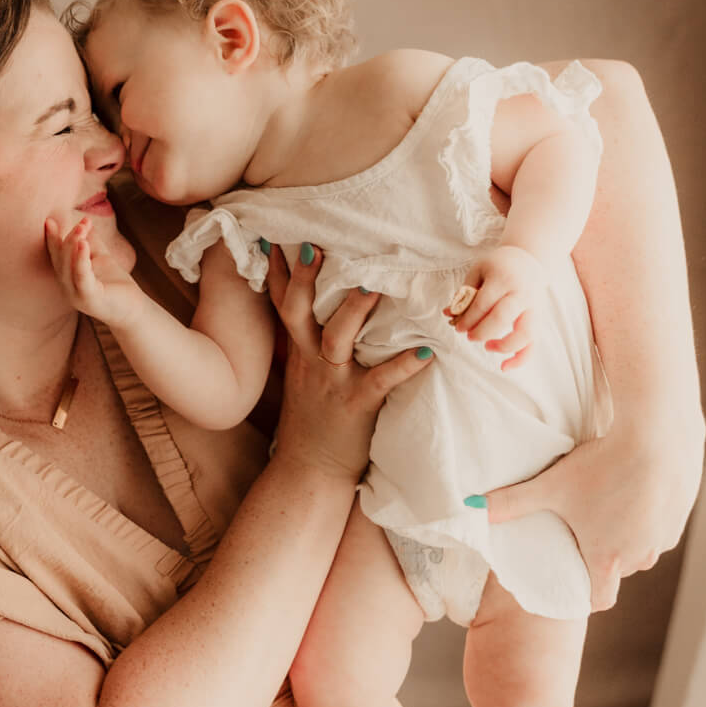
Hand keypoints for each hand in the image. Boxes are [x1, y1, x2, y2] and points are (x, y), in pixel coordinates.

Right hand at [45, 212, 144, 330]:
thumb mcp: (100, 258)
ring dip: (72, 245)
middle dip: (67, 238)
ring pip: (68, 267)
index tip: (49, 220)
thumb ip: (91, 241)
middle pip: (59, 259)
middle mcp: (67, 287)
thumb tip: (85, 220)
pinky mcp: (89, 299)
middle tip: (82, 222)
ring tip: (81, 228)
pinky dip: (80, 260)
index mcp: (67, 277)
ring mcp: (76, 295)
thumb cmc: (114, 284)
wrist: (132, 309)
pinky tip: (83, 244)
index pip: (56, 255)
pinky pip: (82, 277)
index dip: (52, 238)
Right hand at [264, 243, 434, 481]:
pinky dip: (404, 366)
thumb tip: (321, 307)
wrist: (309, 470)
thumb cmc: (313, 419)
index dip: (279, 271)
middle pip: (299, 311)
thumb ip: (308, 340)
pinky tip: (428, 352)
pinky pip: (381, 382)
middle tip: (315, 245)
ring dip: (354, 311)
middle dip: (305, 279)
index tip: (277, 235)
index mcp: (298, 350)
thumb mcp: (301, 373)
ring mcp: (332, 381)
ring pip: (337, 339)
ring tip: (372, 284)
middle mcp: (310, 360)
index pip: (282, 303)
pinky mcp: (357, 404)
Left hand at [444, 245, 546, 370]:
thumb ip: (464, 293)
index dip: (468, 319)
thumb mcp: (478, 272)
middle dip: (481, 332)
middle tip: (469, 336)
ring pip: (524, 333)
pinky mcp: (539, 319)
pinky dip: (521, 358)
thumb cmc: (498, 267)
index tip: (458, 327)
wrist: (528, 259)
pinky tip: (504, 367)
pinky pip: (533, 343)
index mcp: (503, 278)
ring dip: (504, 345)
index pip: (483, 303)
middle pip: (502, 318)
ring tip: (488, 347)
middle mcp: (521, 293)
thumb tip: (448, 314)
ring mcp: (533, 307)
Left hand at [480, 420, 705, 610]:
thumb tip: (469, 509)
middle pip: (620, 568)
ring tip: (612, 501)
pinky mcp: (683, 513)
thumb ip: (510, 502)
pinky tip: (637, 486)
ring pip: (644, 545)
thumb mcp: (551, 485)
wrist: (658, 433)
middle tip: (587, 525)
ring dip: (630, 532)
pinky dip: (651, 513)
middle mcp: (640, 556)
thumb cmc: (602, 464)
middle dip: (604, 552)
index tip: (575, 577)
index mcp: (607, 559)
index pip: (598, 600)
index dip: (585, 592)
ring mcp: (665, 536)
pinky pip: (663, 524)